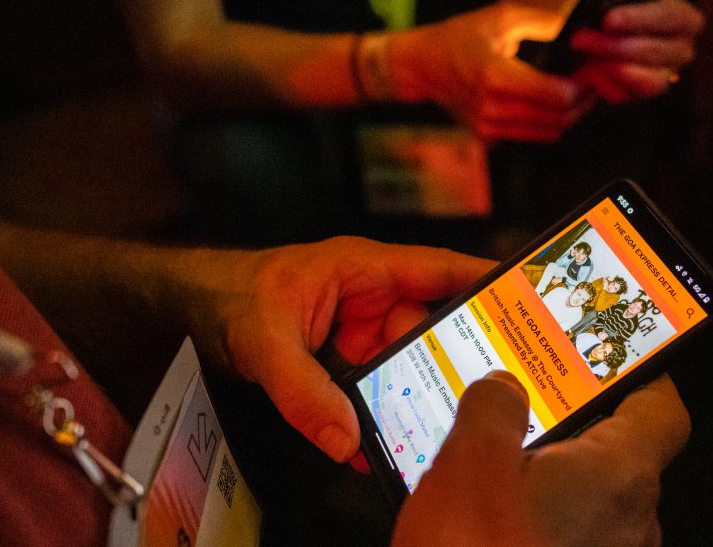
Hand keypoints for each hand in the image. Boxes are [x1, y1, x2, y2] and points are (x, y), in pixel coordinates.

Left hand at [167, 237, 492, 461]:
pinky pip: (375, 387)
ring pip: (404, 365)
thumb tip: (344, 438)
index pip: (439, 271)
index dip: (484, 285)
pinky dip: (381, 413)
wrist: (187, 311)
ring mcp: (358, 332)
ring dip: (414, 396)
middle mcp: (370, 298)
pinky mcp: (342, 362)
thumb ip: (302, 389)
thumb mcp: (266, 339)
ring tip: (435, 429)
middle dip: (452, 362)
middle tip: (482, 395)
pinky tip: (385, 443)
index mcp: (364, 269)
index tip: (525, 305)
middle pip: (429, 330)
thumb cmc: (228, 295)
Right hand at [389, 3, 593, 143]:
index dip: (582, 85)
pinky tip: (554, 101)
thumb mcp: (502, 17)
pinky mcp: (489, 137)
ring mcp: (489, 127)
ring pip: (551, 131)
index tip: (591, 68)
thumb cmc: (462, 35)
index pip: (556, 95)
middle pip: (560, 117)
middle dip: (583, 100)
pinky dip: (551, 121)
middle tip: (593, 79)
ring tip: (578, 89)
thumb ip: (545, 23)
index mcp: (495, 75)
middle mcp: (492, 108)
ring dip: (571, 114)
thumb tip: (583, 30)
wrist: (422, 66)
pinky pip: (534, 135)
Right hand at [393, 372, 689, 546]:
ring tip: (494, 475)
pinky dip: (543, 531)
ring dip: (555, 489)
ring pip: (595, 510)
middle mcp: (633, 526)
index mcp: (620, 475)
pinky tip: (492, 529)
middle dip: (576, 436)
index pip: (663, 412)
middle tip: (524, 415)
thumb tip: (504, 385)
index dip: (642, 379)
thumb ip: (493, 410)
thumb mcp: (467, 465)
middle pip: (624, 461)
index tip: (610, 359)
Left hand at [570, 0, 705, 102]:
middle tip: (581, 37)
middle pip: (658, 52)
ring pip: (649, 78)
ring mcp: (663, 74)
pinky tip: (588, 75)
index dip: (641, 19)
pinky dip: (610, 85)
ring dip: (612, 66)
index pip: (672, 19)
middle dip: (618, 45)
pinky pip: (631, 95)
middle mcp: (681, 49)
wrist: (585, 24)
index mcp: (683, 17)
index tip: (608, 17)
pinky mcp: (640, 93)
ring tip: (582, 56)